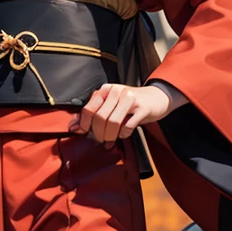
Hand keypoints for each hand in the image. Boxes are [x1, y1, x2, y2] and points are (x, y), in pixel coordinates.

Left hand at [69, 80, 186, 144]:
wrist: (157, 97)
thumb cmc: (131, 104)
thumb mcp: (111, 105)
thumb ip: (94, 114)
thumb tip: (74, 127)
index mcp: (105, 90)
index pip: (88, 109)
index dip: (84, 125)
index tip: (84, 134)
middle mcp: (116, 91)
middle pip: (99, 117)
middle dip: (98, 133)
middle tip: (101, 140)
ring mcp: (130, 98)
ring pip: (112, 122)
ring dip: (109, 135)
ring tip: (110, 140)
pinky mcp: (142, 108)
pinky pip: (128, 125)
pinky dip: (123, 134)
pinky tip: (123, 134)